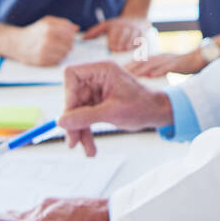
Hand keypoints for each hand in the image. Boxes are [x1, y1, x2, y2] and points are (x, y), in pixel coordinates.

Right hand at [13, 15, 77, 65]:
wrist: (17, 43)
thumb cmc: (34, 31)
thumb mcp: (46, 22)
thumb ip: (63, 23)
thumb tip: (76, 28)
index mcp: (49, 27)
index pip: (70, 32)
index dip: (71, 34)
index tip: (68, 35)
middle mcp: (47, 39)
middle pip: (69, 43)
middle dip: (68, 43)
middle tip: (62, 43)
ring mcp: (44, 51)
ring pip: (65, 53)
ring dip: (63, 51)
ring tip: (56, 48)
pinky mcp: (42, 61)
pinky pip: (58, 61)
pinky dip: (57, 58)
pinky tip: (51, 54)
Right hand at [58, 60, 173, 154]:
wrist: (158, 113)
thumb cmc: (142, 106)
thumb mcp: (112, 113)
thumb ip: (85, 117)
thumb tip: (60, 122)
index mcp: (102, 69)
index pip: (71, 74)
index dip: (67, 94)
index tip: (71, 115)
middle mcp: (97, 77)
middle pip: (72, 97)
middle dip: (73, 122)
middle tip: (73, 143)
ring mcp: (97, 90)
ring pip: (77, 111)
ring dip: (80, 131)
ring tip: (88, 151)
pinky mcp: (98, 102)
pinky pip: (85, 117)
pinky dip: (87, 132)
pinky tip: (90, 148)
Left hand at [82, 14, 150, 51]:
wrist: (136, 18)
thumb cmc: (118, 25)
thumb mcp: (106, 25)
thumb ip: (94, 32)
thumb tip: (83, 39)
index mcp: (115, 27)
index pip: (113, 43)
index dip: (112, 48)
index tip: (111, 49)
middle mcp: (126, 28)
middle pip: (122, 46)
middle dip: (120, 51)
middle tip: (118, 53)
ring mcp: (135, 31)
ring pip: (131, 46)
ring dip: (128, 50)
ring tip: (125, 51)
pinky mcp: (143, 34)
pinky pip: (140, 44)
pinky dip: (137, 48)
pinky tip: (133, 50)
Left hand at [125, 50, 206, 77]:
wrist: (200, 58)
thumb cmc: (185, 64)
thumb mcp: (170, 65)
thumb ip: (160, 69)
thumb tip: (150, 75)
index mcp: (160, 57)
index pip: (142, 60)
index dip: (132, 64)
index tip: (121, 70)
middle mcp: (162, 57)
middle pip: (144, 61)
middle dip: (132, 67)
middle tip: (121, 73)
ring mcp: (169, 60)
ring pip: (153, 64)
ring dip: (142, 69)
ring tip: (132, 75)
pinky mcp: (177, 64)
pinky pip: (166, 68)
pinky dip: (158, 71)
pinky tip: (151, 75)